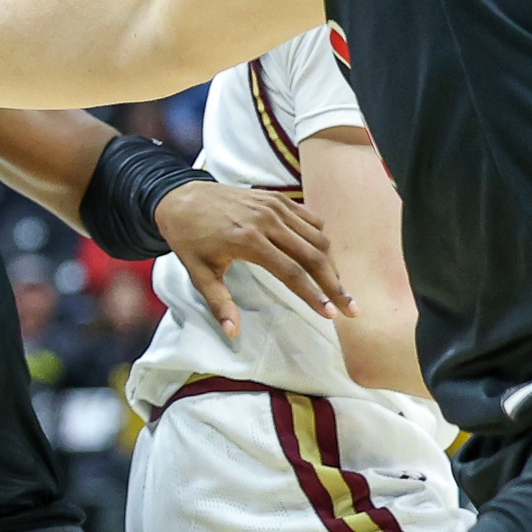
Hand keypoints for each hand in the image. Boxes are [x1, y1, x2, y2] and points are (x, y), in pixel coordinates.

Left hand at [155, 181, 351, 338]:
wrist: (180, 199)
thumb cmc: (189, 239)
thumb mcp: (198, 274)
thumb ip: (219, 303)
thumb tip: (233, 333)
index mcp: (248, 241)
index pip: (292, 273)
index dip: (313, 295)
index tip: (331, 314)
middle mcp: (267, 221)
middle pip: (313, 255)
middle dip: (335, 284)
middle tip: (351, 308)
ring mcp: (275, 207)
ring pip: (317, 237)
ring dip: (332, 264)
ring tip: (339, 288)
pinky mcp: (278, 198)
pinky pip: (310, 220)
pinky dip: (321, 239)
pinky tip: (324, 259)